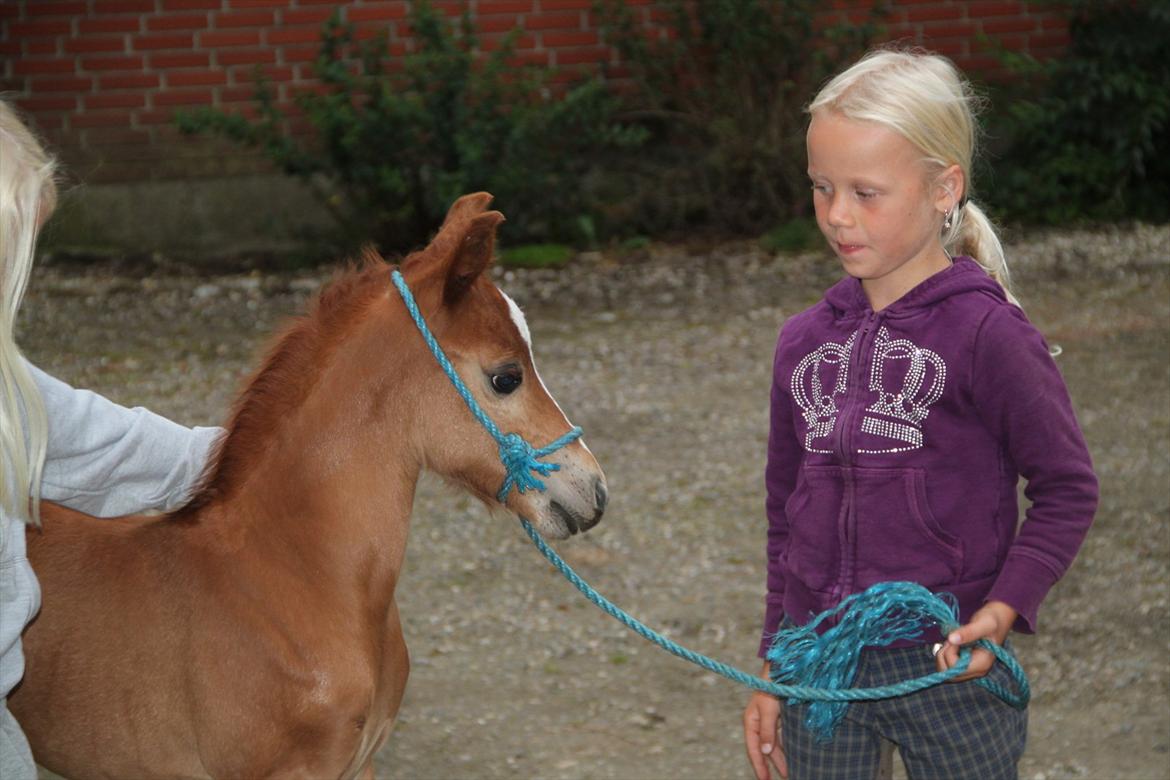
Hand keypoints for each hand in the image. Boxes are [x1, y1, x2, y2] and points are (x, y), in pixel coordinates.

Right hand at [743, 663, 786, 779]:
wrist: (783, 669)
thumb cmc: (772, 686)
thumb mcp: (768, 710)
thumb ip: (767, 731)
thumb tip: (766, 751)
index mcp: (751, 722)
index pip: (754, 749)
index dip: (759, 766)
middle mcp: (760, 723)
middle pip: (766, 750)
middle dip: (773, 765)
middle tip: (785, 779)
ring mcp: (772, 721)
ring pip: (776, 745)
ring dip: (783, 758)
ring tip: (792, 772)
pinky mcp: (782, 717)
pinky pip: (785, 737)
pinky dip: (789, 747)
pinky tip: (797, 756)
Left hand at [935, 600, 1016, 681]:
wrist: (997, 620)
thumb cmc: (992, 621)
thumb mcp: (983, 623)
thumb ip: (968, 632)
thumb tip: (951, 639)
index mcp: (982, 664)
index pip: (957, 669)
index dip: (950, 653)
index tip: (954, 639)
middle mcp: (976, 671)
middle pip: (950, 675)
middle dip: (944, 656)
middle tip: (950, 641)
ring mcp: (971, 670)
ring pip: (946, 672)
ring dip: (942, 656)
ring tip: (951, 642)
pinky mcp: (965, 665)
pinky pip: (948, 667)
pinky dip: (944, 656)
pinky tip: (950, 645)